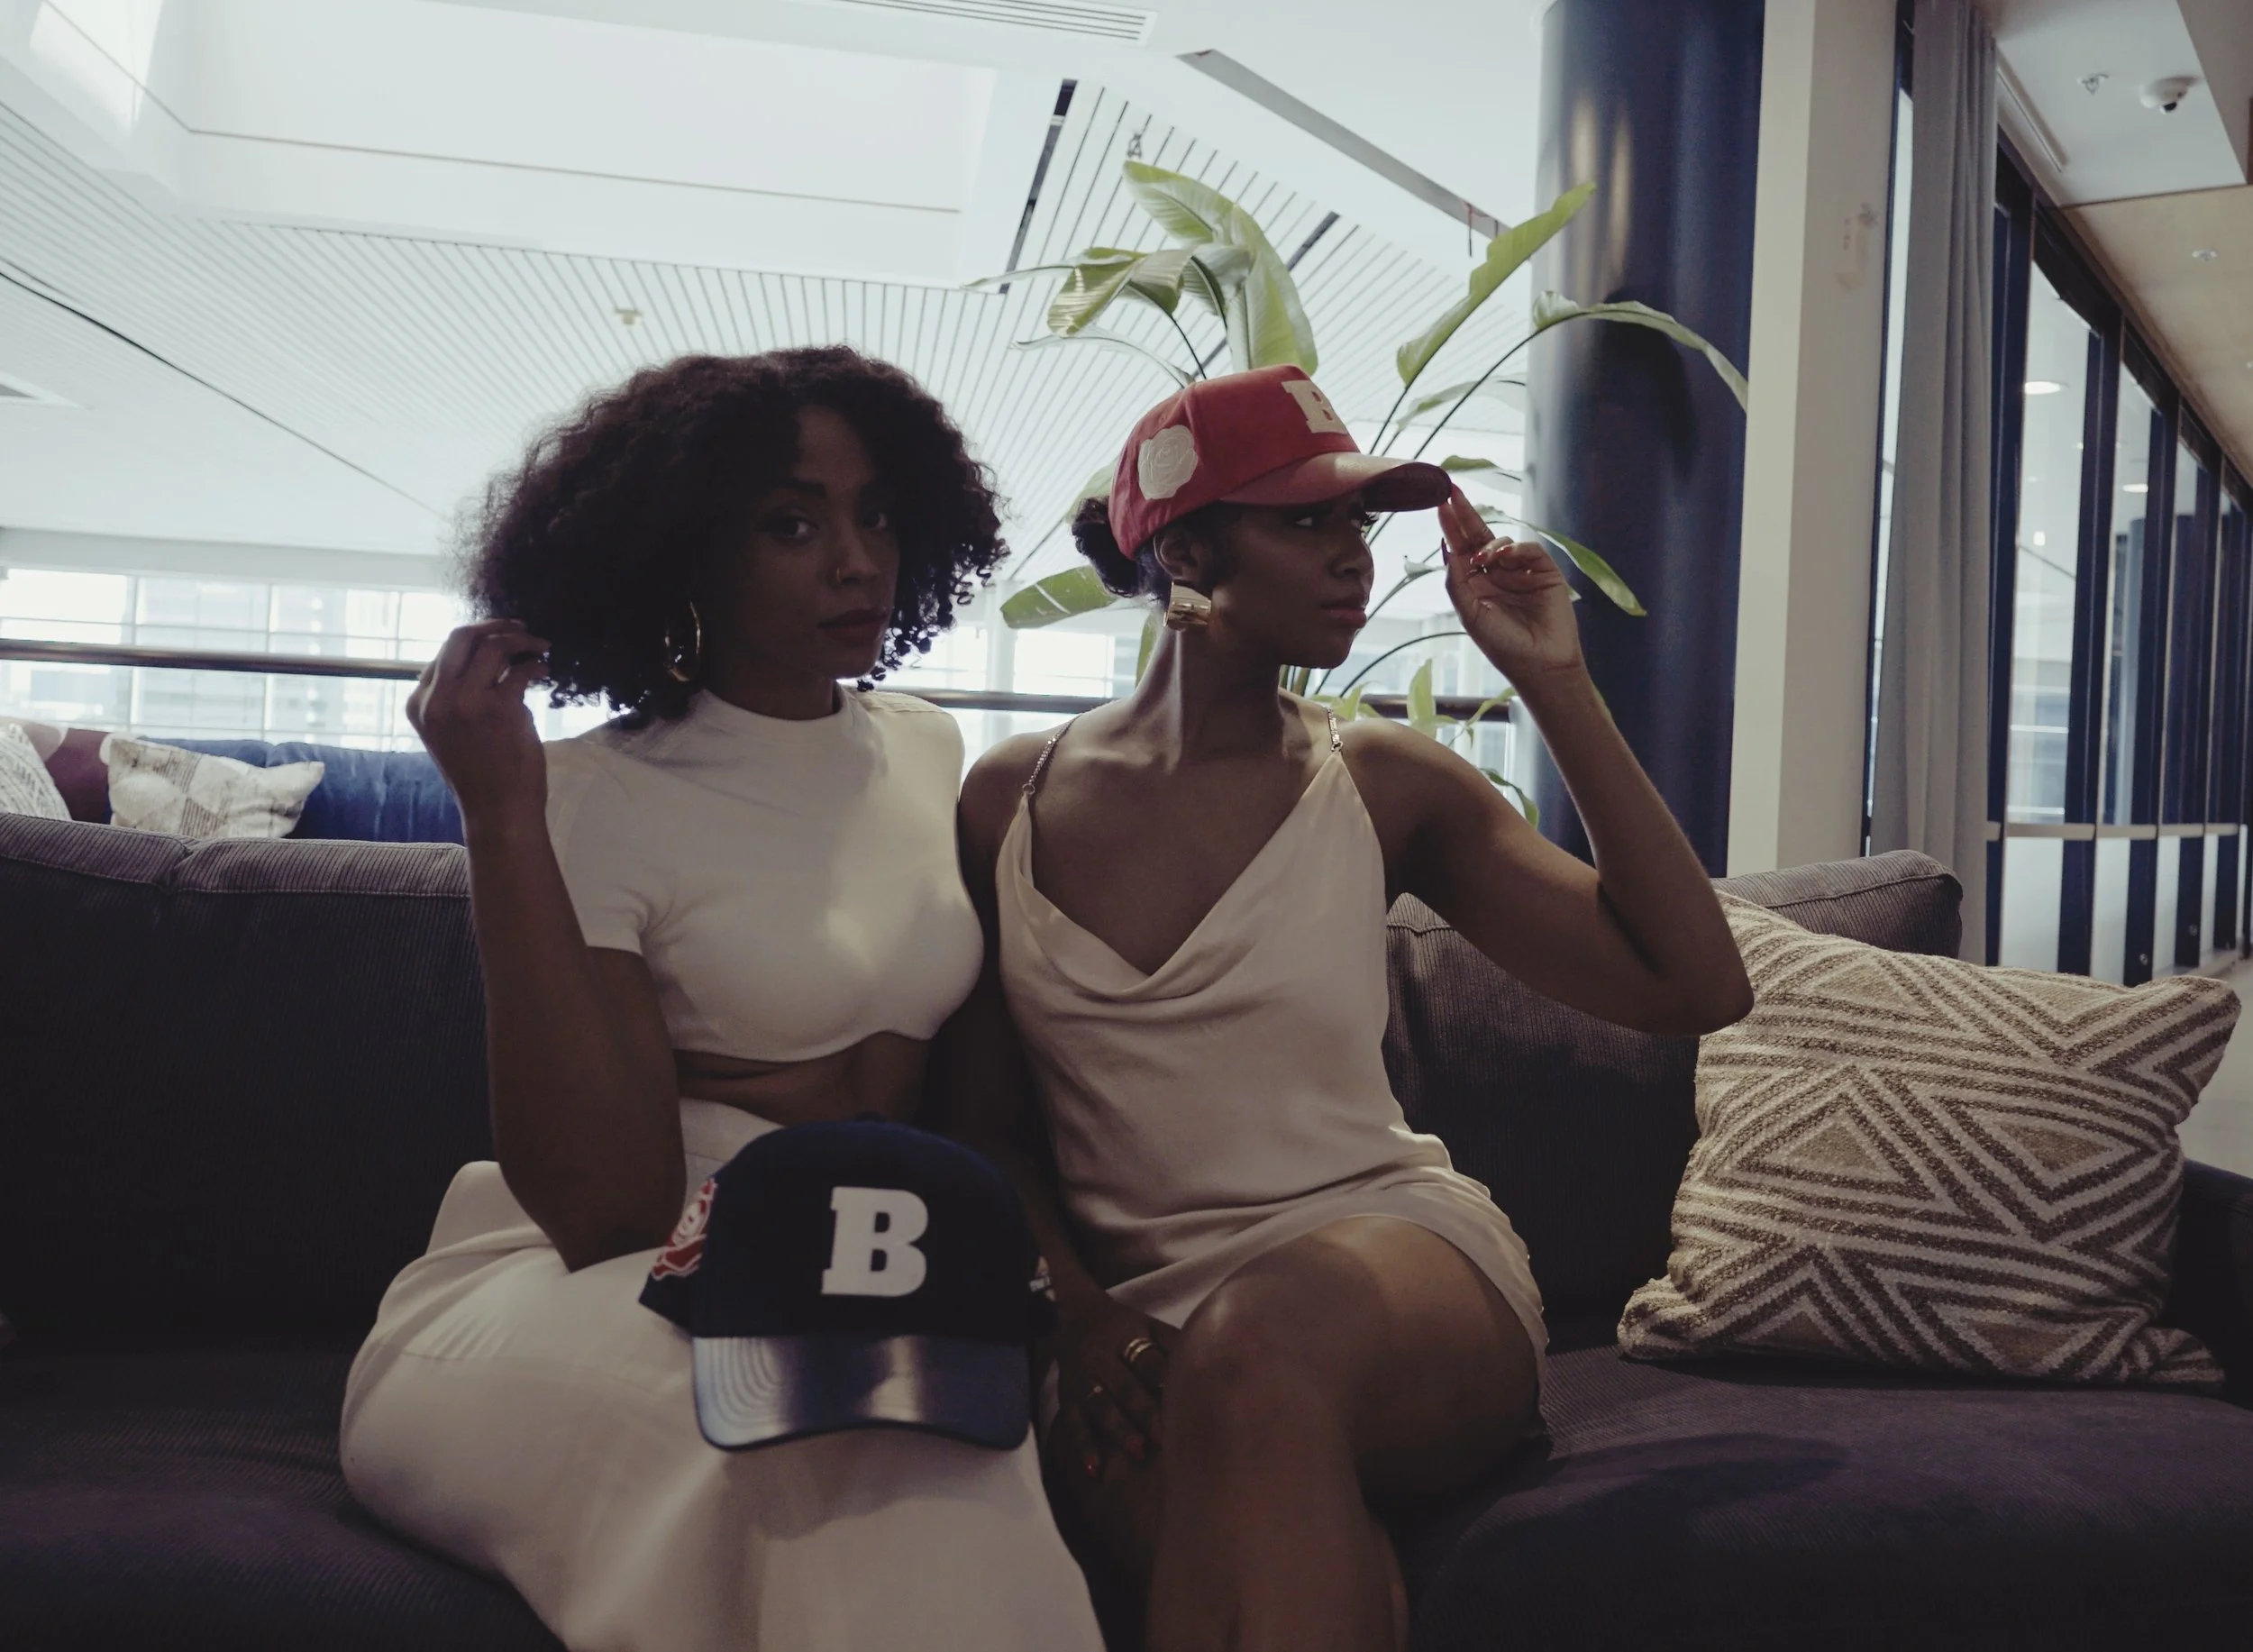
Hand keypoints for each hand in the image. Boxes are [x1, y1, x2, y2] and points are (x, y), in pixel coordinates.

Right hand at [407, 620, 552, 824]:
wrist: (496, 810)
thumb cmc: (481, 773)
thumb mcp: (453, 731)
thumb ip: (459, 695)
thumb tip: (491, 656)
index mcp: (418, 703)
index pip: (443, 653)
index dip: (475, 638)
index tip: (499, 636)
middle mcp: (436, 699)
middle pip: (461, 636)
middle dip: (494, 625)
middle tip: (520, 627)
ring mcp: (465, 702)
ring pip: (492, 646)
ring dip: (522, 641)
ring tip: (541, 648)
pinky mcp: (498, 708)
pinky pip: (520, 670)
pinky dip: (536, 665)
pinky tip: (544, 672)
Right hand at [1054, 1292, 1176, 1479]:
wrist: (1075, 1316)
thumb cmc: (1125, 1326)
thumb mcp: (1149, 1325)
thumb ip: (1175, 1343)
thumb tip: (1213, 1361)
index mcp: (1126, 1336)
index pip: (1146, 1360)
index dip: (1164, 1380)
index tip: (1183, 1401)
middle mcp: (1101, 1357)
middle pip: (1125, 1386)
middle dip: (1145, 1413)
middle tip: (1166, 1439)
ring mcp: (1081, 1380)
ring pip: (1100, 1406)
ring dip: (1119, 1430)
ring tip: (1138, 1453)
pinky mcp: (1066, 1398)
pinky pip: (1073, 1424)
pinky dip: (1083, 1447)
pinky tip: (1094, 1469)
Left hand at [1438, 487, 1584, 687]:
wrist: (1540, 664)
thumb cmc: (1502, 644)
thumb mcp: (1470, 613)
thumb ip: (1457, 580)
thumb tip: (1446, 548)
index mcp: (1475, 583)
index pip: (1460, 549)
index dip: (1451, 527)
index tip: (1440, 503)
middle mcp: (1496, 573)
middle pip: (1478, 536)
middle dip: (1465, 514)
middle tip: (1452, 491)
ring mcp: (1520, 570)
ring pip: (1502, 541)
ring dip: (1490, 544)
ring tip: (1484, 558)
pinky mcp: (1544, 571)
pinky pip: (1529, 549)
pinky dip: (1517, 549)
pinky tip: (1506, 556)